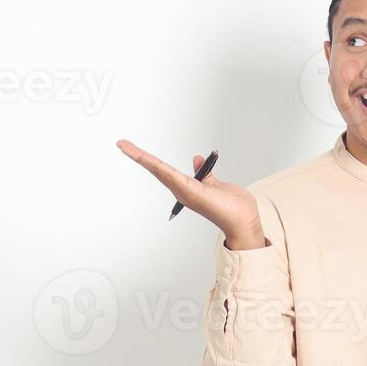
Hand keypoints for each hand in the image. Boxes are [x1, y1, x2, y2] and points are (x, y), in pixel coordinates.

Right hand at [116, 139, 264, 247]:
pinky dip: (158, 166)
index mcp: (187, 188)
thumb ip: (206, 174)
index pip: (164, 170)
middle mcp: (182, 191)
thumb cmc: (234, 208)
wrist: (244, 221)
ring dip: (142, 158)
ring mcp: (185, 191)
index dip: (149, 160)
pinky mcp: (190, 191)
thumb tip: (198, 160)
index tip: (134, 150)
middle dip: (138, 156)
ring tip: (126, 147)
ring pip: (159, 170)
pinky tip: (146, 158)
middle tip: (122, 144)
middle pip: (156, 170)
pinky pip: (171, 175)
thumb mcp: (217, 184)